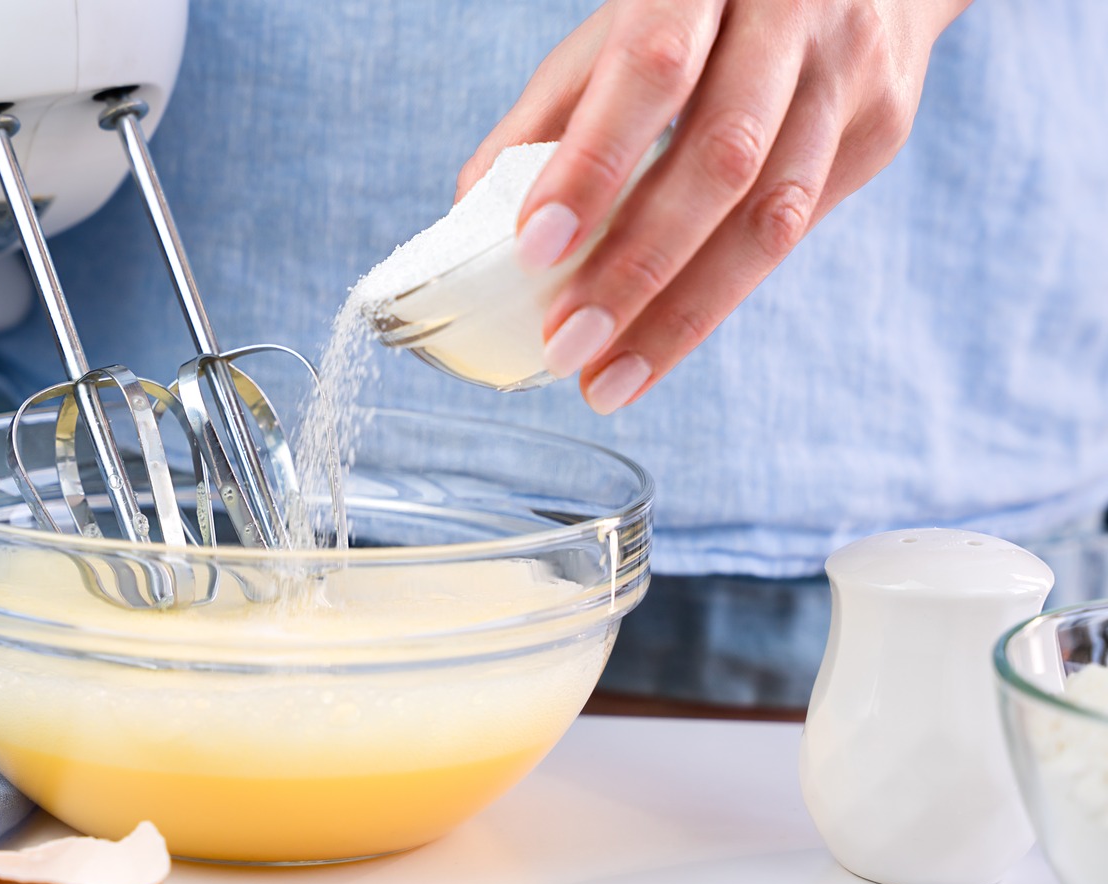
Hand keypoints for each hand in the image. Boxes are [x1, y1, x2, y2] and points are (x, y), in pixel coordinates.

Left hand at [458, 0, 969, 413]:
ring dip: (681, 314)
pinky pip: (796, 232)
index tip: (534, 250)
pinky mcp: (881, 128)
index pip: (652, 71)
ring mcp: (851, 72)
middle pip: (721, 159)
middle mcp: (794, 13)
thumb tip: (471, 219)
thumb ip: (551, 113)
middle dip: (636, 267)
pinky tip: (662, 342)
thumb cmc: (705, 3)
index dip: (594, 164)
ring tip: (609, 377)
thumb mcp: (621, 25)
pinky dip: (720, 296)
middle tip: (567, 346)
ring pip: (771, 215)